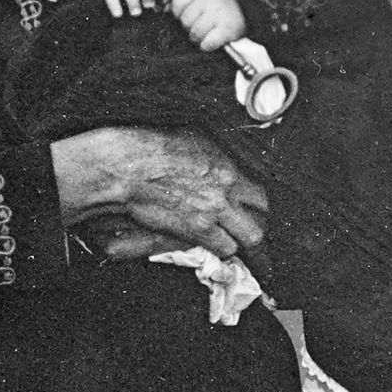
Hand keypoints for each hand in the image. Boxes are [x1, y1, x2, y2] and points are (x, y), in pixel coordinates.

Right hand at [50, 127, 267, 260]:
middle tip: (254, 232)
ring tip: (239, 244)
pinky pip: (225, 248)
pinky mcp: (197, 230)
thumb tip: (221, 167)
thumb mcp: (193, 142)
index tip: (255, 211)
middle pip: (261, 219)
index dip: (259, 206)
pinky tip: (219, 248)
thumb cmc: (152, 150)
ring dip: (243, 241)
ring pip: (250, 238)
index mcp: (227, 168)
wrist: (129, 169)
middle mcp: (227, 191)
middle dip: (259, 227)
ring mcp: (214, 212)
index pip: (260, 194)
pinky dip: (223, 249)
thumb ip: (214, 159)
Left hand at [169, 0, 245, 51]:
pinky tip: (212, 41)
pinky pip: (207, 43)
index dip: (178, 13)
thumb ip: (186, 0)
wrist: (249, 3)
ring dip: (198, 39)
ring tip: (205, 35)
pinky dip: (207, 45)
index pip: (177, 3)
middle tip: (198, 27)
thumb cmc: (221, 0)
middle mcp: (208, 0)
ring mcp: (218, 14)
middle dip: (189, 28)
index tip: (187, 16)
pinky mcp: (227, 29)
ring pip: (195, 34)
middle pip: (185, 21)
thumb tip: (165, 11)